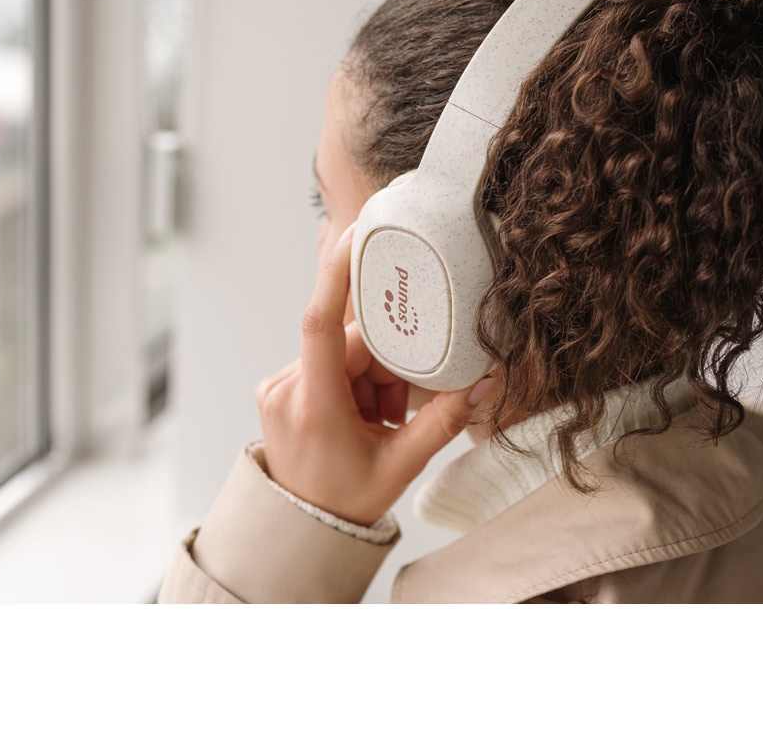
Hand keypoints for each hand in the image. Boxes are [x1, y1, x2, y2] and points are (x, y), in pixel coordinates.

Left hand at [255, 222, 488, 526]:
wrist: (298, 529)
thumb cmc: (345, 502)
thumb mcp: (401, 465)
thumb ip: (443, 420)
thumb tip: (483, 381)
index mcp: (313, 406)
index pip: (319, 323)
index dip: (337, 274)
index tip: (354, 234)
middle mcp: (287, 388)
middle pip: (350, 342)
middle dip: (384, 365)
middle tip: (396, 410)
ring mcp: (278, 385)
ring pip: (341, 351)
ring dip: (369, 376)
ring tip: (377, 420)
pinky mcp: (279, 385)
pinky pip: (326, 361)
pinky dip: (352, 380)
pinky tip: (360, 414)